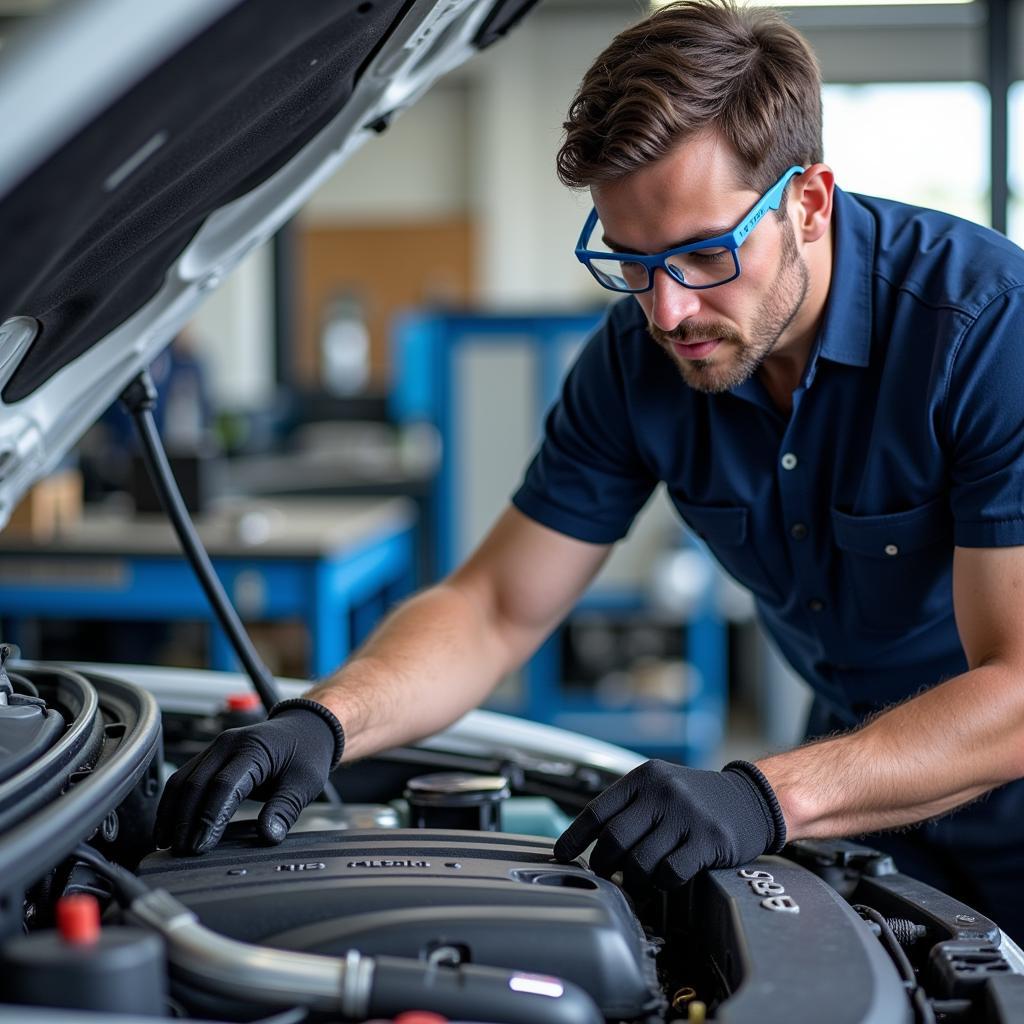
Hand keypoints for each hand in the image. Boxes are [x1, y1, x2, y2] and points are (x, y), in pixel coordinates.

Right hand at [154, 698, 344, 854]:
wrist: (305, 728)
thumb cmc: (306, 753)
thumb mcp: (306, 782)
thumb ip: (286, 808)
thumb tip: (268, 836)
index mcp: (253, 749)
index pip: (223, 786)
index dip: (209, 818)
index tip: (201, 846)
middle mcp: (228, 745)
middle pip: (196, 784)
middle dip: (185, 821)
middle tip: (182, 853)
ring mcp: (215, 748)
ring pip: (182, 781)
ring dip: (171, 813)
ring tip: (167, 845)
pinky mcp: (209, 757)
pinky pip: (184, 779)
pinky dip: (174, 803)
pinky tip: (170, 826)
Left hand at [553, 759, 785, 889]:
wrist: (751, 798)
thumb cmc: (697, 799)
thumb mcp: (660, 787)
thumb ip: (629, 808)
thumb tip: (591, 843)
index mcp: (644, 778)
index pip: (597, 810)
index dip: (575, 837)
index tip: (561, 854)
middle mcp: (663, 792)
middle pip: (614, 840)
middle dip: (605, 864)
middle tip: (608, 874)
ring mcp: (686, 815)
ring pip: (640, 862)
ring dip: (633, 880)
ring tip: (635, 882)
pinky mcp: (708, 840)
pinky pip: (670, 874)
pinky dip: (661, 884)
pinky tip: (663, 881)